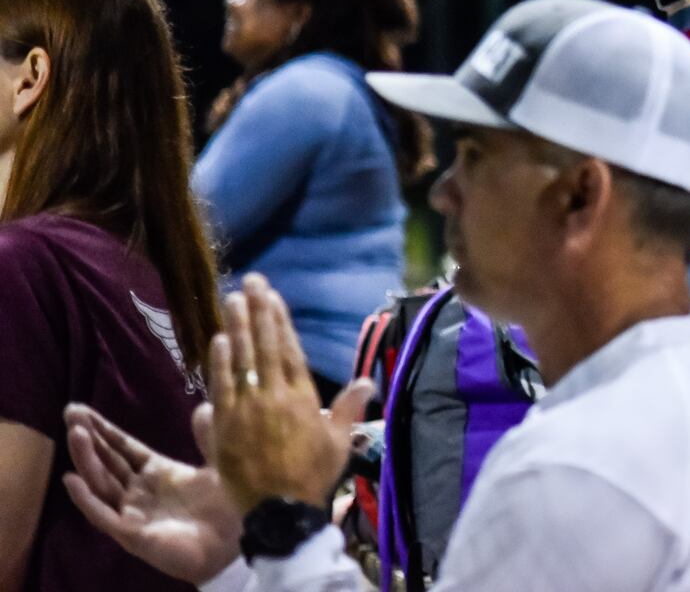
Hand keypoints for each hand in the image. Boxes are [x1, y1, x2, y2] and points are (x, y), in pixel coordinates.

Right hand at [62, 402, 240, 584]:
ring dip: (86, 459)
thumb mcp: (219, 464)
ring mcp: (134, 512)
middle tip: (70, 413)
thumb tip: (204, 407)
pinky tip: (72, 479)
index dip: (104, 430)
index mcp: (157, 472)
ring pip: (101, 483)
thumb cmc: (229, 505)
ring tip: (75, 433)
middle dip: (89, 438)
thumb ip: (209, 437)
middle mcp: (140, 491)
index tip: (82, 410)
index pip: (122, 448)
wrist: (240, 541)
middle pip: (107, 461)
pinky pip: (104, 516)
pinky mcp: (133, 534)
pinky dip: (86, 499)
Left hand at [208, 274, 373, 513]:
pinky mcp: (226, 425)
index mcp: (303, 397)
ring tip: (232, 300)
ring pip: (241, 359)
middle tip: (250, 282)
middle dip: (257, 311)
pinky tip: (217, 340)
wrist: (280, 511)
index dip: (279, 320)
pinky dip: (219, 361)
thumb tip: (368, 381)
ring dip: (236, 327)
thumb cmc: (313, 476)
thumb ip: (349, 407)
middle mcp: (274, 396)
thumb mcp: (339, 441)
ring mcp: (247, 409)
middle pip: (264, 345)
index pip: (289, 349)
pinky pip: (222, 385)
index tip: (271, 296)